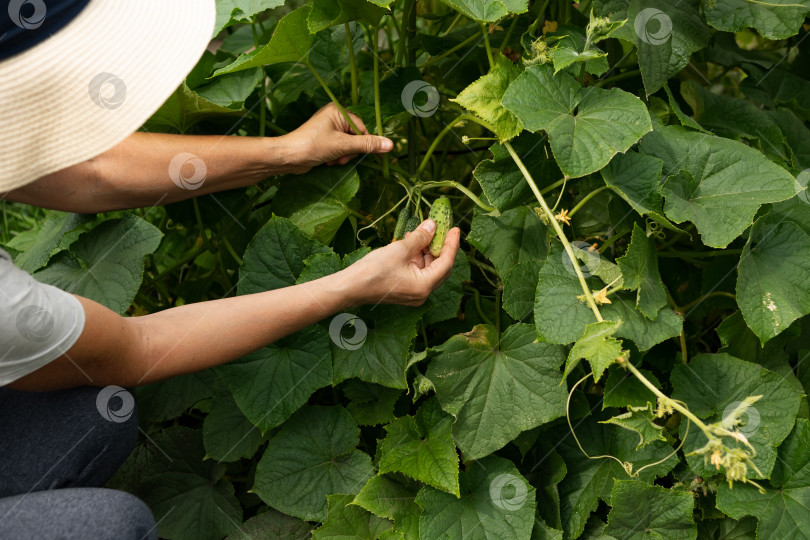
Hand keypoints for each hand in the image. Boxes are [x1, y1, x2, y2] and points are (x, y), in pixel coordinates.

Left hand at [279, 103, 393, 173]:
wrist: (288, 157)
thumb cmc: (313, 146)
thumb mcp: (343, 145)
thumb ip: (367, 145)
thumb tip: (390, 144)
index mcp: (338, 111)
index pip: (362, 128)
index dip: (364, 143)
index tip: (366, 155)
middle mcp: (334, 117)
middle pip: (356, 137)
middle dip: (350, 151)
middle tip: (341, 158)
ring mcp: (328, 128)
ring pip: (348, 145)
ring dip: (343, 156)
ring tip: (333, 160)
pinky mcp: (324, 140)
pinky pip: (339, 149)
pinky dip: (336, 157)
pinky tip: (328, 161)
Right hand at [343, 220, 461, 306]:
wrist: (350, 288)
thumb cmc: (373, 271)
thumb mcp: (400, 249)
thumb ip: (420, 237)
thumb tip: (432, 225)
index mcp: (424, 286)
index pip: (447, 263)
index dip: (452, 244)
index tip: (455, 229)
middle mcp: (422, 293)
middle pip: (439, 267)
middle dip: (439, 246)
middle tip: (440, 228)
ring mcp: (413, 293)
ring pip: (427, 268)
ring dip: (426, 250)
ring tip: (419, 233)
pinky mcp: (404, 290)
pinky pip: (416, 272)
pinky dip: (416, 257)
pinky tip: (410, 243)